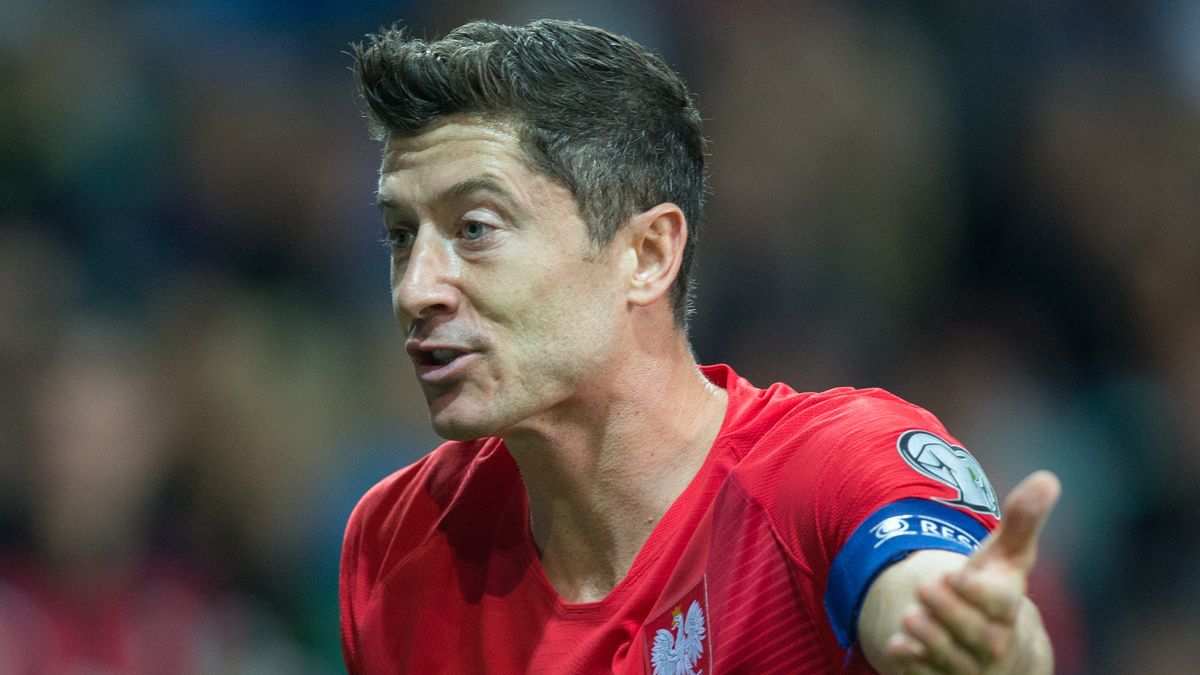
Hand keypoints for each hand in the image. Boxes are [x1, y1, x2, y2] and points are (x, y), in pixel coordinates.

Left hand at [887, 470, 1060, 673]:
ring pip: (954, 660)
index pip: (1000, 605)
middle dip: (950, 612)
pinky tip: (896, 647)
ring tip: (909, 617)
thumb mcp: (1006, 556)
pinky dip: (913, 667)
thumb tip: (1048, 477)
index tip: (957, 575)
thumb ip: (1022, 519)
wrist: (994, 647)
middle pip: (977, 634)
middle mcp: (994, 642)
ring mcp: (971, 666)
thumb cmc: (996, 591)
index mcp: (1008, 608)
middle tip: (925, 588)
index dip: (978, 593)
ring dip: (931, 641)